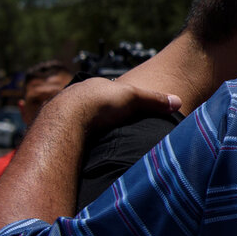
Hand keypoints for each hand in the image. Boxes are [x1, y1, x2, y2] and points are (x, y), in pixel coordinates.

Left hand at [42, 77, 182, 135]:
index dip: (121, 103)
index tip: (130, 114)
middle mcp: (78, 97)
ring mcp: (65, 113)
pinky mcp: (59, 130)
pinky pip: (73, 134)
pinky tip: (88, 148)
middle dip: (105, 117)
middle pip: (95, 107)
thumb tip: (178, 102)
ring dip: (92, 129)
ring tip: (104, 143)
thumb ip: (155, 100)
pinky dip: (81, 140)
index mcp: (95, 87)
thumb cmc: (100, 102)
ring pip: (82, 120)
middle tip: (118, 131)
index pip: (110, 94)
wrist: (67, 117)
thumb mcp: (134, 97)